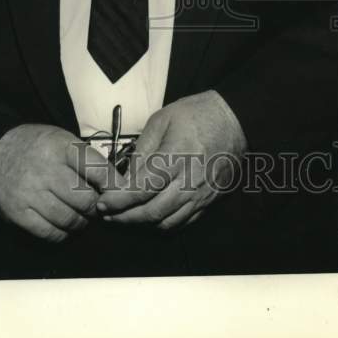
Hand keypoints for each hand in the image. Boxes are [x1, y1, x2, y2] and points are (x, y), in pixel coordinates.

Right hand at [0, 123, 116, 242]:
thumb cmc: (34, 146)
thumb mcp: (60, 139)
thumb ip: (85, 159)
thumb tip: (114, 185)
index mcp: (61, 146)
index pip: (99, 170)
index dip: (114, 186)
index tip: (119, 194)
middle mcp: (46, 169)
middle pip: (87, 200)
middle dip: (96, 207)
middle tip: (94, 205)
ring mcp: (30, 193)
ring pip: (71, 219)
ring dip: (80, 222)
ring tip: (79, 216)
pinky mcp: (17, 214)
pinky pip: (50, 233)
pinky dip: (62, 233)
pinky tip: (62, 225)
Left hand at [96, 90, 246, 230]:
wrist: (235, 120)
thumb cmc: (196, 114)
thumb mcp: (162, 119)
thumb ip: (143, 149)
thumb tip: (126, 177)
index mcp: (177, 156)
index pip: (143, 188)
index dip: (120, 201)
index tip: (103, 204)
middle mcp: (190, 180)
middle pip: (153, 211)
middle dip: (126, 217)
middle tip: (107, 215)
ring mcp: (202, 193)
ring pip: (167, 221)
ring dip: (142, 224)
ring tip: (124, 217)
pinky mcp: (210, 200)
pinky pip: (183, 221)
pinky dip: (163, 223)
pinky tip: (150, 216)